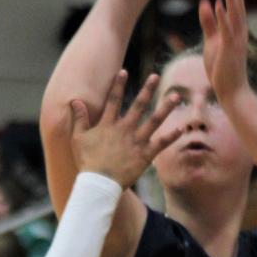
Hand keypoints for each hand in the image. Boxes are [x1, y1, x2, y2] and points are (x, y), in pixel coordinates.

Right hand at [69, 70, 182, 187]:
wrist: (99, 184)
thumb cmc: (87, 163)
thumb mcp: (78, 139)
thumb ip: (80, 118)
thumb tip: (75, 101)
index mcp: (109, 124)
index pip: (114, 99)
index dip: (118, 85)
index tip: (124, 71)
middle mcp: (125, 129)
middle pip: (139, 105)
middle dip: (147, 89)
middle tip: (155, 76)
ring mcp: (137, 141)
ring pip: (154, 121)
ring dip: (165, 108)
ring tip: (175, 97)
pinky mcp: (145, 155)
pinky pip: (161, 143)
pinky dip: (172, 136)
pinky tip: (181, 127)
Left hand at [198, 0, 249, 105]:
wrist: (232, 92)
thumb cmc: (222, 69)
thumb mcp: (212, 42)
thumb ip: (209, 22)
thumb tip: (206, 1)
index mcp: (235, 29)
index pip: (235, 4)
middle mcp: (238, 32)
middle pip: (237, 4)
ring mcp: (235, 40)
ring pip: (234, 13)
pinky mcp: (229, 50)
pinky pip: (226, 30)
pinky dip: (223, 16)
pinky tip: (220, 3)